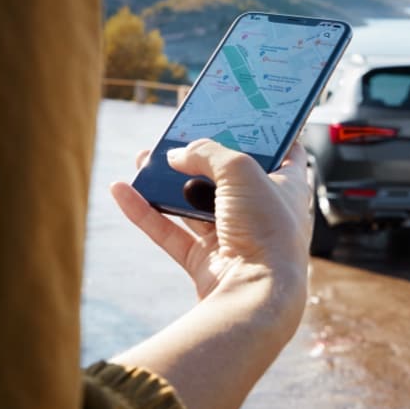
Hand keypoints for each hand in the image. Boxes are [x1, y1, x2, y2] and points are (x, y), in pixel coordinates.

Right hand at [110, 140, 311, 305]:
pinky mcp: (206, 262)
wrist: (255, 294)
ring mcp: (233, 239)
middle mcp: (262, 213)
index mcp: (287, 188)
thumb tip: (179, 154)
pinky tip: (122, 190)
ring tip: (143, 158)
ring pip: (193, 203)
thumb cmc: (266, 229)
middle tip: (178, 136)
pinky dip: (146, 212)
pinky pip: (170, 232)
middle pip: (227, 177)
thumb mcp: (241, 170)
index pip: (283, 153)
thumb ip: (208, 152)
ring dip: (167, 181)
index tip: (243, 114)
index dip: (264, 133)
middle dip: (199, 156)